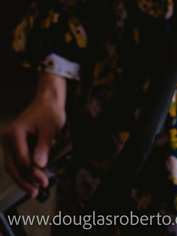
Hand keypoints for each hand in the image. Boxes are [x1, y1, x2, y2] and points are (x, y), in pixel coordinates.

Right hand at [1, 75, 67, 193]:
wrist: (47, 102)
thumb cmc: (49, 112)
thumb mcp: (50, 128)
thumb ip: (44, 147)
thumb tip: (39, 165)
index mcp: (14, 134)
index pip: (21, 160)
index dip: (32, 173)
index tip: (43, 181)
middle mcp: (7, 139)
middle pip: (12, 166)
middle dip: (24, 180)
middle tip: (35, 192)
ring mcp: (9, 143)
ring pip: (13, 166)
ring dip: (23, 178)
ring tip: (35, 188)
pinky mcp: (14, 146)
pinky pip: (17, 161)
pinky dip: (25, 169)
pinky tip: (35, 176)